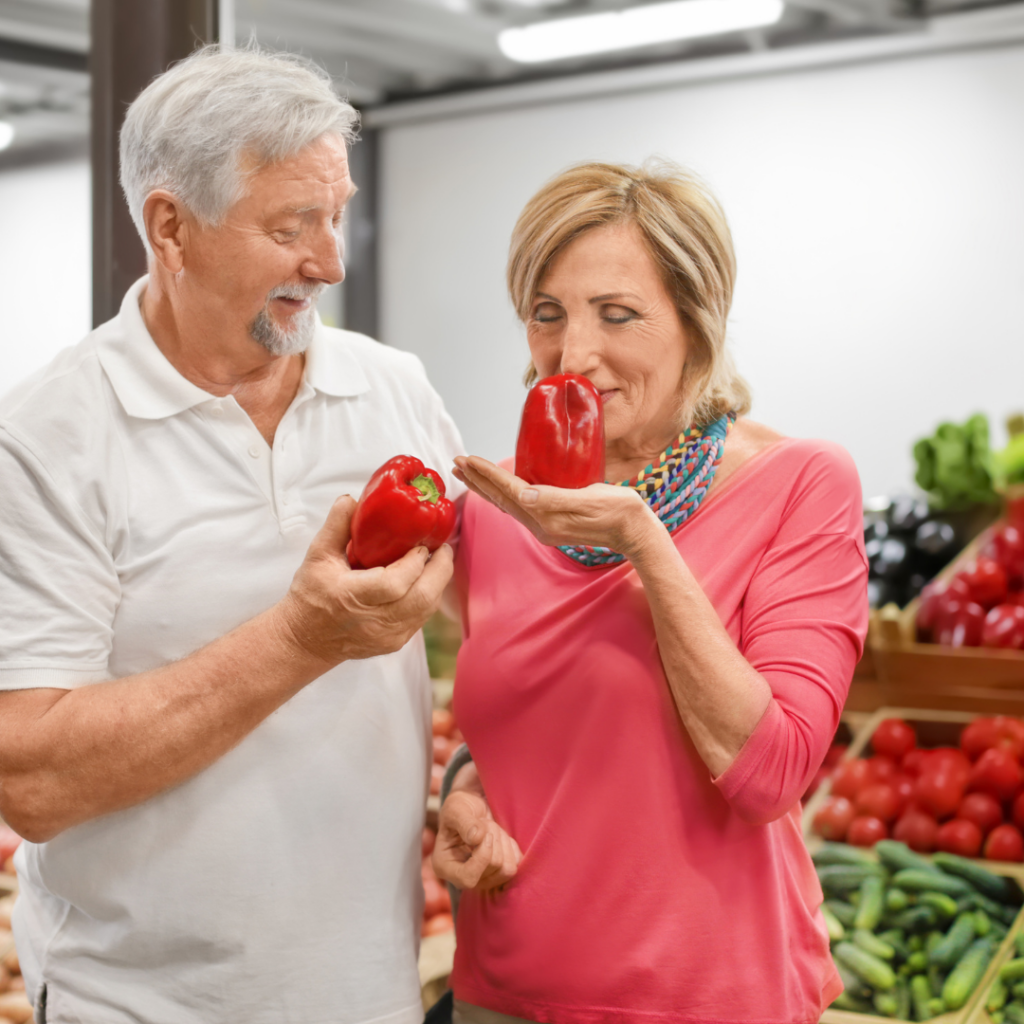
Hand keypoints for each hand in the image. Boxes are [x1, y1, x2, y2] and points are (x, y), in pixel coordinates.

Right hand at [275, 495, 453, 665]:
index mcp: (351, 597)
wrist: (306, 641)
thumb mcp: (317, 556)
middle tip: (444, 548)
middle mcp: (373, 621)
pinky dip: (429, 597)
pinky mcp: (395, 643)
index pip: (394, 583)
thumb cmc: (310, 597)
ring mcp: (387, 636)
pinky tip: (428, 580)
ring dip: (437, 583)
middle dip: (439, 570)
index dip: (414, 563)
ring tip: (439, 560)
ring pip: (426, 610)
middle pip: (421, 599)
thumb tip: (353, 499)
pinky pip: (421, 618)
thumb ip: (336, 525)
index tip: (421, 545)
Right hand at [433, 789, 521, 891]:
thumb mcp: (456, 809)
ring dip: (502, 842)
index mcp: (445, 867)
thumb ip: (464, 823)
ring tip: (491, 829)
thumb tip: (477, 838)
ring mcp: (483, 878)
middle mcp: (463, 877)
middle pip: (493, 867)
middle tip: (485, 823)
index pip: (468, 878)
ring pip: (507, 868)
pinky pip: (515, 865)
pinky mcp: (499, 873)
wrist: (471, 806)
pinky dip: (511, 847)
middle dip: (493, 838)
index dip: (482, 856)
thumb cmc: (459, 808)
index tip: (485, 833)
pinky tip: (499, 837)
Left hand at [454, 455, 657, 557]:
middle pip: (501, 499)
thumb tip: (526, 494)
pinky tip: (499, 487)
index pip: (509, 491)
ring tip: (467, 473)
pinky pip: (518, 507)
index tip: (467, 459)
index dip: (486, 474)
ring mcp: (545, 527)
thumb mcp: (590, 499)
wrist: (636, 532)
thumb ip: (557, 498)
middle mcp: (541, 525)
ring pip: (507, 504)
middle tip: (455, 463)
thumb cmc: (619, 511)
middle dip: (477, 480)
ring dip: (486, 487)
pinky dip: (503, 494)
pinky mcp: (552, 524)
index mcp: (547, 517)